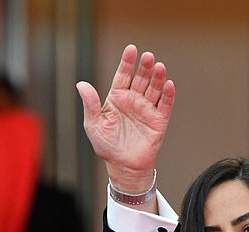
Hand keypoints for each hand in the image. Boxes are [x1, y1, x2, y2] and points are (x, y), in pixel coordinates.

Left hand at [76, 44, 174, 193]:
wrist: (123, 166)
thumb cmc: (106, 146)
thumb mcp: (94, 124)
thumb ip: (90, 104)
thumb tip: (80, 84)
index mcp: (117, 98)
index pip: (122, 76)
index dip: (127, 63)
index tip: (131, 49)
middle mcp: (133, 100)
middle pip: (140, 79)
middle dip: (144, 67)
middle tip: (147, 56)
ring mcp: (146, 109)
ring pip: (154, 89)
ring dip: (157, 77)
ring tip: (159, 66)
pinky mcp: (158, 120)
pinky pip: (165, 105)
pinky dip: (167, 94)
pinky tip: (168, 84)